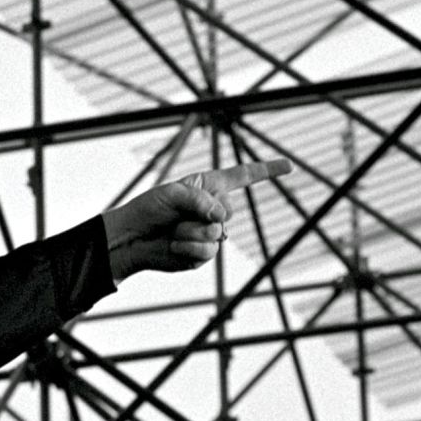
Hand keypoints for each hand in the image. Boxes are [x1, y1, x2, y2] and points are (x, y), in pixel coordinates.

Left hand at [103, 159, 292, 283]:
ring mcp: (210, 232)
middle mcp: (212, 209)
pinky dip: (187, 247)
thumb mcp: (172, 193)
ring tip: (172, 232)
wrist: (131, 239)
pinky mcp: (203, 253)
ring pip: (217, 233)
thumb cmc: (148, 210)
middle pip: (229, 211)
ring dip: (190, 233)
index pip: (243, 177)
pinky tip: (173, 245)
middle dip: (201, 213)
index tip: (289, 166)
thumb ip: (200, 200)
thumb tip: (221, 218)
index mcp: (208, 187)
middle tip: (177, 216)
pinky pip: (208, 251)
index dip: (266, 171)